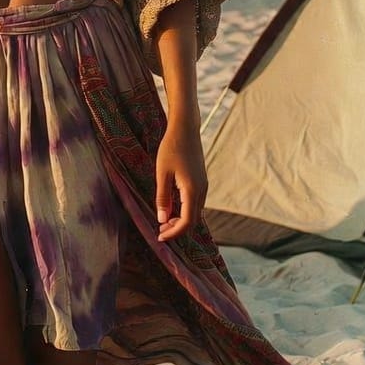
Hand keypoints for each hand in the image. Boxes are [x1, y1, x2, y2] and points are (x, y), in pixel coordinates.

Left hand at [155, 118, 207, 241]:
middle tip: (160, 230)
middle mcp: (202, 190)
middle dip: (178, 228)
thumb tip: (163, 220)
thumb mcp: (162, 173)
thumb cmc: (171, 148)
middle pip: (193, 220)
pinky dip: (185, 210)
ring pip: (195, 212)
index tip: (160, 236)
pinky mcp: (201, 180)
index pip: (187, 222)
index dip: (174, 232)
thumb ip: (163, 198)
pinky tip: (172, 206)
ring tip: (164, 220)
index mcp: (192, 190)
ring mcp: (203, 185)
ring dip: (182, 219)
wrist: (185, 128)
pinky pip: (196, 202)